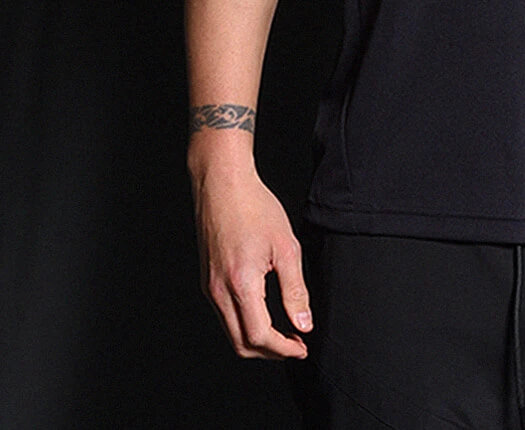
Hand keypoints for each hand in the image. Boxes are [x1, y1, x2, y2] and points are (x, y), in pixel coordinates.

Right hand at [192, 163, 312, 358]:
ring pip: (231, 332)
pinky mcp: (207, 280)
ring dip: (257, 340)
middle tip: (296, 345)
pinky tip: (264, 313)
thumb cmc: (254, 207)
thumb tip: (304, 324)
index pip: (260, 336)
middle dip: (270, 352)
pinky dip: (245, 324)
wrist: (222, 184)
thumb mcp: (286, 247)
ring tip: (284, 332)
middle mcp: (219, 291)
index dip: (283, 349)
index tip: (302, 347)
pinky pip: (224, 315)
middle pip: (241, 344)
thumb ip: (295, 290)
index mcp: (240, 284)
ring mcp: (209, 287)